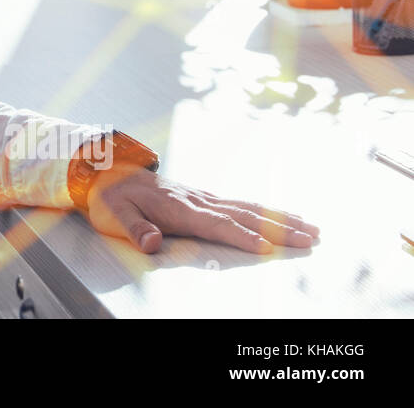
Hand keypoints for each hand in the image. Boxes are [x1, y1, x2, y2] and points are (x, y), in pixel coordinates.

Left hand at [82, 164, 319, 254]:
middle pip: (244, 216)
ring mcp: (204, 197)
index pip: (217, 224)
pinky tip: (284, 216)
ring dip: (281, 219)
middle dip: (279, 229)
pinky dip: (267, 211)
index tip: (267, 248)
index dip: (241, 236)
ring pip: (249, 208)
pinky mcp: (205, 198)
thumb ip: (134, 228)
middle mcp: (197, 200)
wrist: (109, 171)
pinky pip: (242, 204)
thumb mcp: (114, 213)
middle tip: (311, 238)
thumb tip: (151, 243)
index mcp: (178, 207)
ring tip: (312, 228)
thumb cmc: (112, 196)